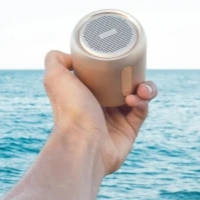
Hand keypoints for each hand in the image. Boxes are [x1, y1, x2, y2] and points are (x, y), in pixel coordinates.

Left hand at [43, 50, 157, 174]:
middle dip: (136, 75)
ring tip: (141, 89)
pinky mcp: (129, 130)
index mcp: (86, 92)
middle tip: (137, 73)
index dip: (117, 64)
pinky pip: (142, 111)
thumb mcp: (55, 78)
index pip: (106, 74)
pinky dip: (142, 103)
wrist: (82, 144)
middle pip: (125, 83)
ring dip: (145, 88)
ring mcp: (115, 118)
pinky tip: (134, 100)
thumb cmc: (70, 111)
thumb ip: (54, 59)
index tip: (123, 56)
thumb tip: (70, 56)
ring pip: (138, 96)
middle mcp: (100, 105)